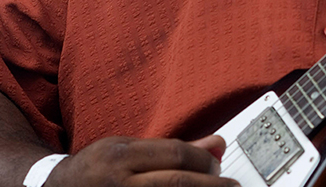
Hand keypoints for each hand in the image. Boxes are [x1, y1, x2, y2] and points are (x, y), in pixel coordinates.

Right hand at [47, 135, 235, 185]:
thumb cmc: (94, 170)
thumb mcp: (126, 148)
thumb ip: (171, 147)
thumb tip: (217, 143)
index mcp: (119, 156)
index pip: (175, 154)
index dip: (204, 160)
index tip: (218, 165)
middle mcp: (117, 184)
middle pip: (177, 184)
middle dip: (211, 186)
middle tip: (231, 186)